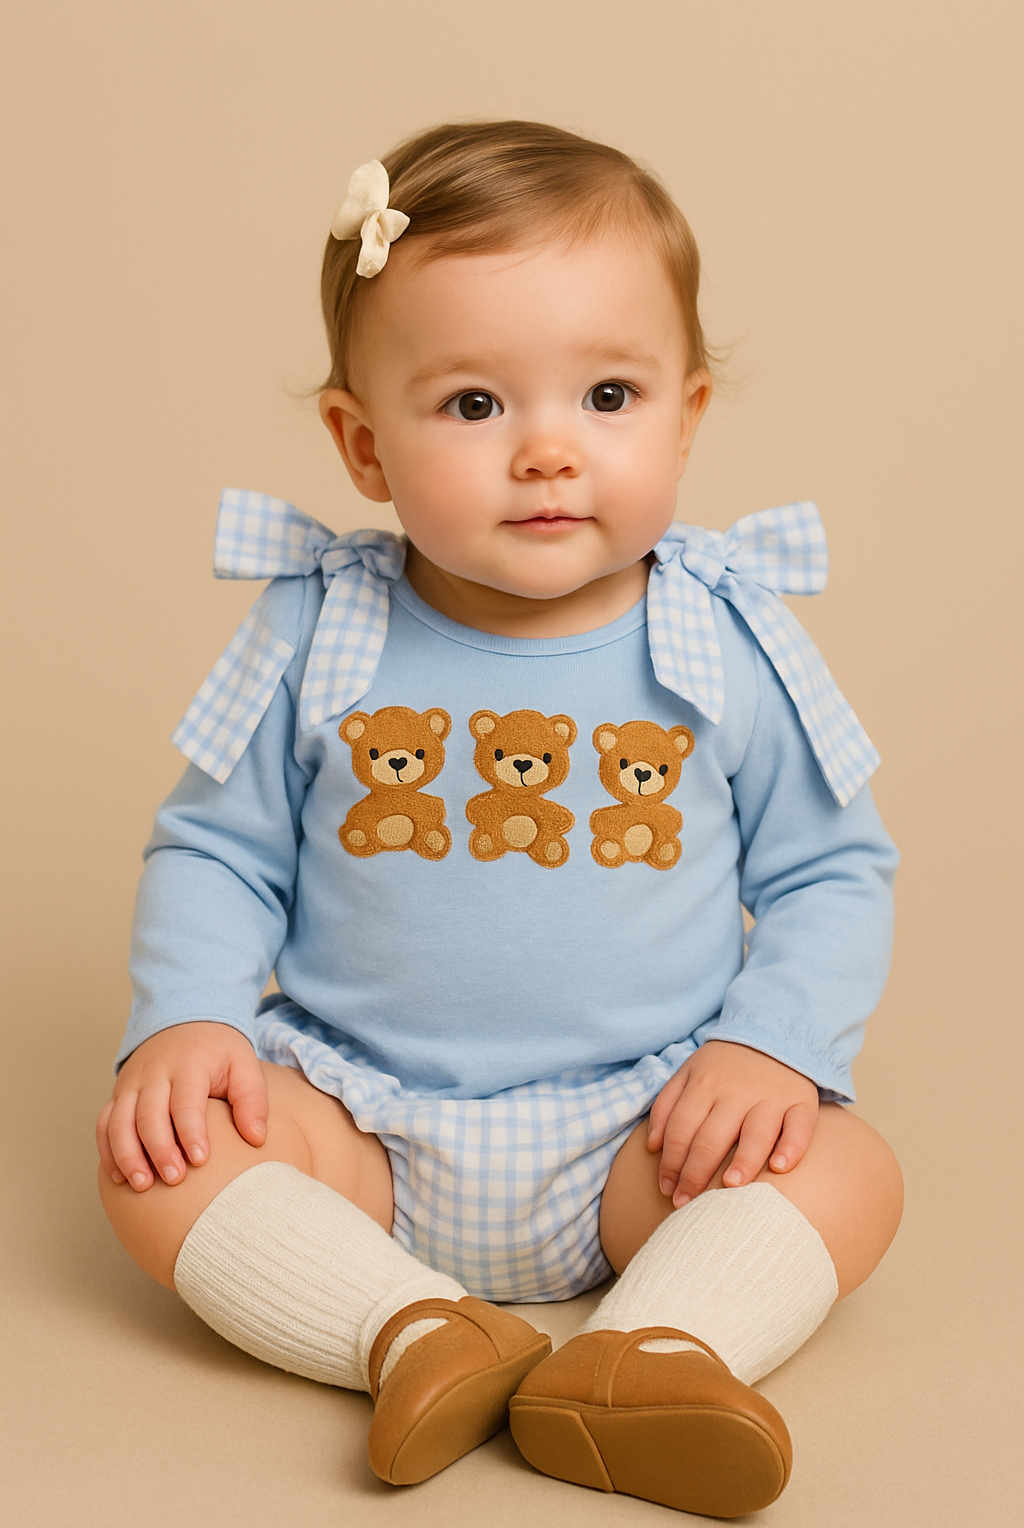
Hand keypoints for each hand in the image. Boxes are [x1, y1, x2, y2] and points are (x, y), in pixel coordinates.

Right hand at [96, 1022, 267, 1191]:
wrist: (185, 1022)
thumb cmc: (218, 1052)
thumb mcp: (243, 1064)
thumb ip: (252, 1099)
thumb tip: (257, 1138)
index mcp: (188, 1065)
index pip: (185, 1101)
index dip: (191, 1132)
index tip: (201, 1160)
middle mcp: (154, 1074)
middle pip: (148, 1115)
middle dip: (159, 1150)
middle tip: (175, 1179)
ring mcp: (131, 1084)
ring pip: (119, 1122)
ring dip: (127, 1156)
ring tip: (143, 1185)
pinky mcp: (118, 1095)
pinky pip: (104, 1124)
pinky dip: (108, 1152)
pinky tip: (120, 1178)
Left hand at [646, 1040, 818, 1206]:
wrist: (773, 1033)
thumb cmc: (724, 1064)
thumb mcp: (688, 1072)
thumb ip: (666, 1105)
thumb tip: (652, 1146)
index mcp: (704, 1085)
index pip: (680, 1129)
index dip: (670, 1163)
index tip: (666, 1190)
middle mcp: (736, 1092)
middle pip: (711, 1138)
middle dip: (696, 1174)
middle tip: (687, 1205)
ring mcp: (770, 1097)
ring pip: (756, 1133)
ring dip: (743, 1162)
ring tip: (730, 1187)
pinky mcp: (800, 1101)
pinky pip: (799, 1126)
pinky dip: (792, 1147)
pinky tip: (780, 1167)